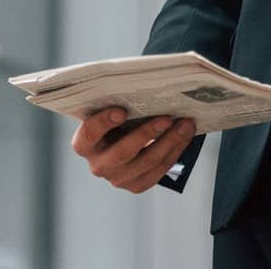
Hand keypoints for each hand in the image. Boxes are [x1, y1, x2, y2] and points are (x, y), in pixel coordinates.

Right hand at [72, 106, 197, 193]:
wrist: (121, 141)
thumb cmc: (116, 121)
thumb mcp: (110, 111)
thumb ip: (118, 102)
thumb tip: (146, 85)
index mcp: (84, 144)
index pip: (90, 133)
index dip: (104, 122)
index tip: (122, 110)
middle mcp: (98, 165)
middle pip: (123, 152)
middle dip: (147, 133)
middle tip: (167, 117)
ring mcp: (117, 178)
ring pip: (147, 162)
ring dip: (170, 141)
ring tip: (185, 124)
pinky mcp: (136, 185)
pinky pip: (159, 170)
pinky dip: (175, 151)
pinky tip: (185, 135)